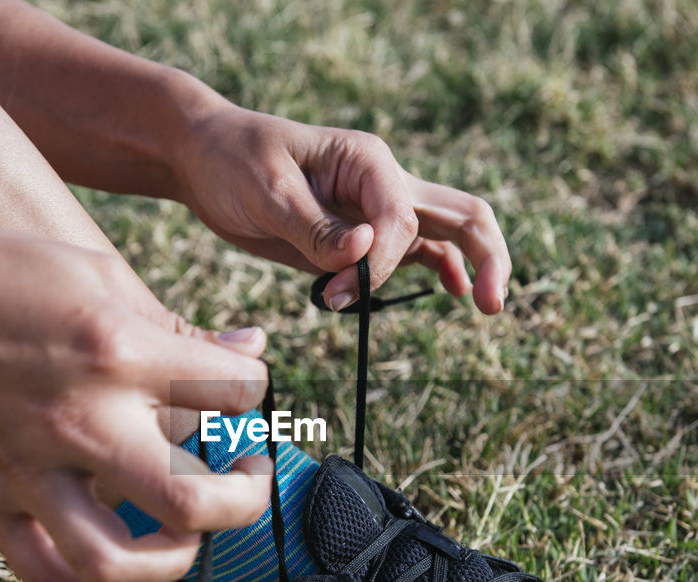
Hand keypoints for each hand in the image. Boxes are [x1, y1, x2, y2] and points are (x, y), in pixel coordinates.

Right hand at [0, 228, 271, 581]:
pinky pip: (51, 577)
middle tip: (249, 475)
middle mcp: (84, 421)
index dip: (256, 386)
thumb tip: (249, 346)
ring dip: (177, 558)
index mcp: (117, 350)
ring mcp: (35, 472)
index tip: (241, 386)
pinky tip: (125, 563)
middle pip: (195, 498)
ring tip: (191, 529)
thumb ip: (173, 320)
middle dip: (246, 497)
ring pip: (121, 560)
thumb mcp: (90, 270)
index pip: (233, 390)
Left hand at [175, 105, 511, 314]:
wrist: (205, 158)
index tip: (335, 293)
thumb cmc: (233, 161)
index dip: (377, 266)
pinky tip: (456, 292)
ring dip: (467, 267)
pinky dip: (441, 270)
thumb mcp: (267, 192)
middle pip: (462, 214)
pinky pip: (417, 251)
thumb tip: (362, 252)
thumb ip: (315, 227)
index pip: (401, 220)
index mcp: (367, 161)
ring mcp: (378, 210)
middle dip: (487, 256)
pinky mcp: (362, 235)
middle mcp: (385, 183)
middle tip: (492, 305)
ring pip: (448, 235)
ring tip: (486, 307)